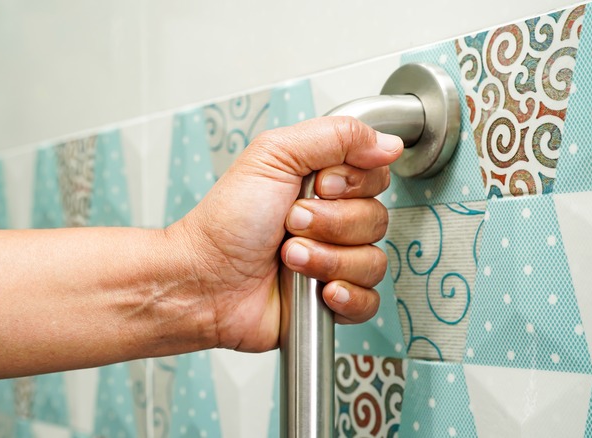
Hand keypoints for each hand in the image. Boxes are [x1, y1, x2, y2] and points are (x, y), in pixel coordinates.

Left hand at [170, 116, 402, 351]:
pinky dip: (346, 296)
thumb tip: (387, 142)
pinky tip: (318, 291)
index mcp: (322, 182)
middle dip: (330, 224)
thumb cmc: (225, 221)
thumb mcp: (273, 156)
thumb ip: (335, 136)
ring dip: (327, 260)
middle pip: (377, 219)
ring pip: (374, 261)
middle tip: (290, 224)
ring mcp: (333, 261)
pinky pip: (370, 301)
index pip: (375, 175)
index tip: (318, 187)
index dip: (351, 184)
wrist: (203, 280)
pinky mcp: (332, 301)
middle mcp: (332, 220)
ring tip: (288, 258)